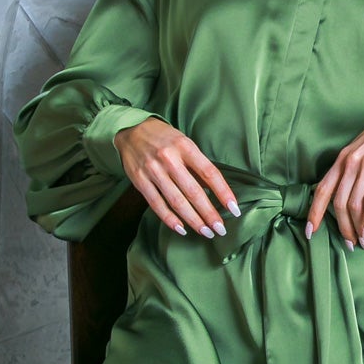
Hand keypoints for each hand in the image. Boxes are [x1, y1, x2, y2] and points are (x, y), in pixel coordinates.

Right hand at [115, 118, 241, 239]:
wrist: (130, 130)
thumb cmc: (163, 138)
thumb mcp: (184, 144)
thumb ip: (197, 166)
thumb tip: (214, 192)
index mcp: (185, 146)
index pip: (209, 173)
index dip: (223, 193)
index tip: (234, 209)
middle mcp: (169, 158)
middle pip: (194, 192)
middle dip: (209, 214)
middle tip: (220, 229)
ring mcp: (153, 170)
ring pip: (177, 201)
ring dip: (193, 220)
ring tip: (206, 232)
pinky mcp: (140, 181)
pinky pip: (157, 204)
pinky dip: (170, 219)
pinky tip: (182, 229)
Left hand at [305, 96, 363, 247]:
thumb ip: (356, 168)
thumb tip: (352, 192)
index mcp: (344, 157)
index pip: (322, 189)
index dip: (314, 213)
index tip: (311, 232)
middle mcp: (351, 161)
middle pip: (338, 203)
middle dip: (341, 228)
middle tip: (348, 245)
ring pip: (354, 205)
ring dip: (356, 228)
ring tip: (361, 243)